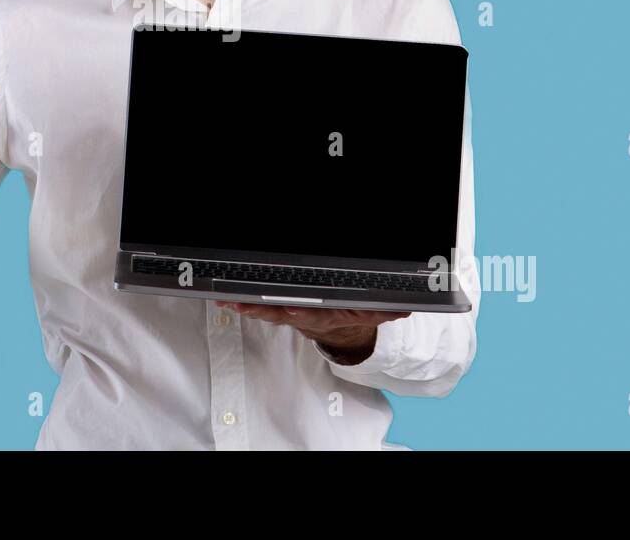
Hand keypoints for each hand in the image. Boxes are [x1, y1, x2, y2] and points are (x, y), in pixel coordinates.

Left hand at [216, 300, 408, 362]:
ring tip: (228, 301)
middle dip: (262, 310)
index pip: (314, 314)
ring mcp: (286, 313)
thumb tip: (403, 309)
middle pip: (281, 313)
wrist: (337, 332)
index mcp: (324, 315)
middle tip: (246, 306)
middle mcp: (302, 315)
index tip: (293, 310)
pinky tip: (226, 297)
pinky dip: (241, 302)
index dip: (303, 313)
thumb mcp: (368, 314)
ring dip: (246, 307)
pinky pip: (257, 305)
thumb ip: (383, 311)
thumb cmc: (348, 314)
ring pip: (264, 311)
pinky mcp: (275, 309)